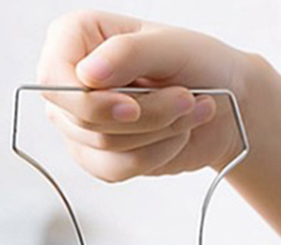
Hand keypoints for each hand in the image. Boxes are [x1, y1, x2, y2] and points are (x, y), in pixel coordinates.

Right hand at [36, 10, 253, 180]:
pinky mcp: (101, 155)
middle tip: (186, 99)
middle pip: (85, 120)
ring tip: (190, 111)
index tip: (133, 107)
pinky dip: (156, 156)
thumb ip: (128, 53)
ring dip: (158, 135)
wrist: (225, 104)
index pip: (55, 79)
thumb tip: (88, 74)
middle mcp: (71, 80)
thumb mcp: (171, 46)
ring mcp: (82, 121)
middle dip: (146, 117)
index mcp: (75, 37)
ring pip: (104, 148)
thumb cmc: (199, 63)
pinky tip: (177, 136)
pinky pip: (116, 171)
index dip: (91, 102)